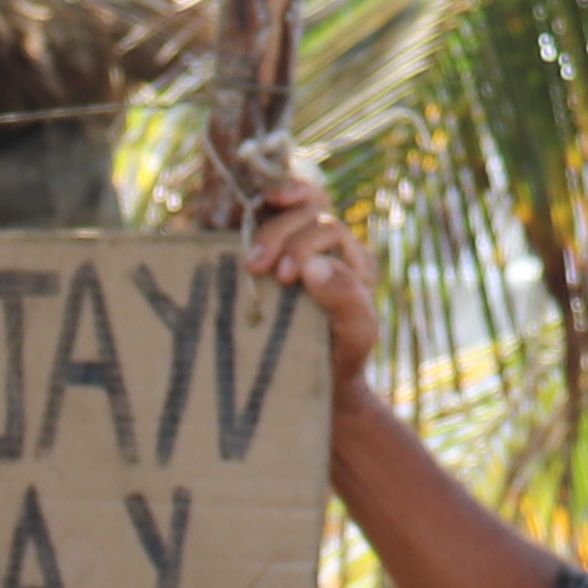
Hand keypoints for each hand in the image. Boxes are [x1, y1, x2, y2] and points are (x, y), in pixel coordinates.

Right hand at [237, 171, 385, 394]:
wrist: (312, 382)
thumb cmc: (339, 359)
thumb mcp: (356, 333)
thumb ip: (347, 297)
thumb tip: (314, 264)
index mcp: (351, 258)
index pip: (327, 229)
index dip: (302, 246)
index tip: (283, 277)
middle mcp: (325, 245)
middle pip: (305, 212)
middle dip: (278, 234)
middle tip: (255, 266)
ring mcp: (292, 245)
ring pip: (284, 204)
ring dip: (263, 220)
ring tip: (246, 256)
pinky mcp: (265, 251)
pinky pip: (259, 213)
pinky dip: (247, 210)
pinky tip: (231, 220)